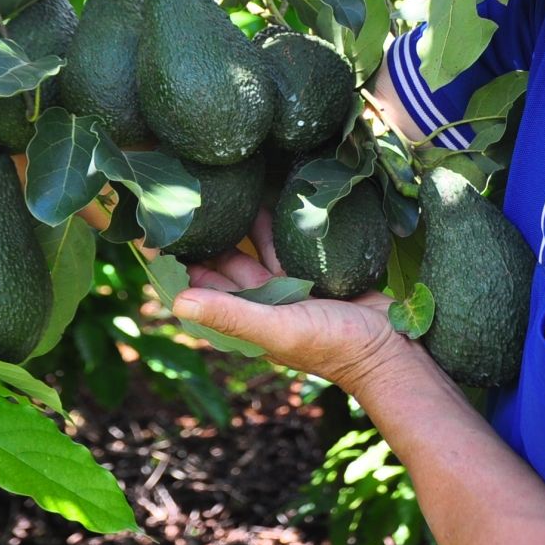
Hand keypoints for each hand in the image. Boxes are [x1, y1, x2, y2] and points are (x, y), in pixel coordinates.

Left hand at [173, 209, 415, 395]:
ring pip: (256, 251)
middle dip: (205, 239)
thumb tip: (175, 301)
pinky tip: (269, 201)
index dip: (177, 265)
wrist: (390, 350)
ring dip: (241, 227)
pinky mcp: (316, 275)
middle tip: (185, 201)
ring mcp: (290, 289)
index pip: (201, 287)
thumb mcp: (278, 329)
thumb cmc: (333, 346)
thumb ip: (231, 314)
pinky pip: (287, 246)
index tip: (154, 233)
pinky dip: (276, 227)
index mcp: (246, 319)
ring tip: (223, 194)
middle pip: (225, 265)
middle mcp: (263, 303)